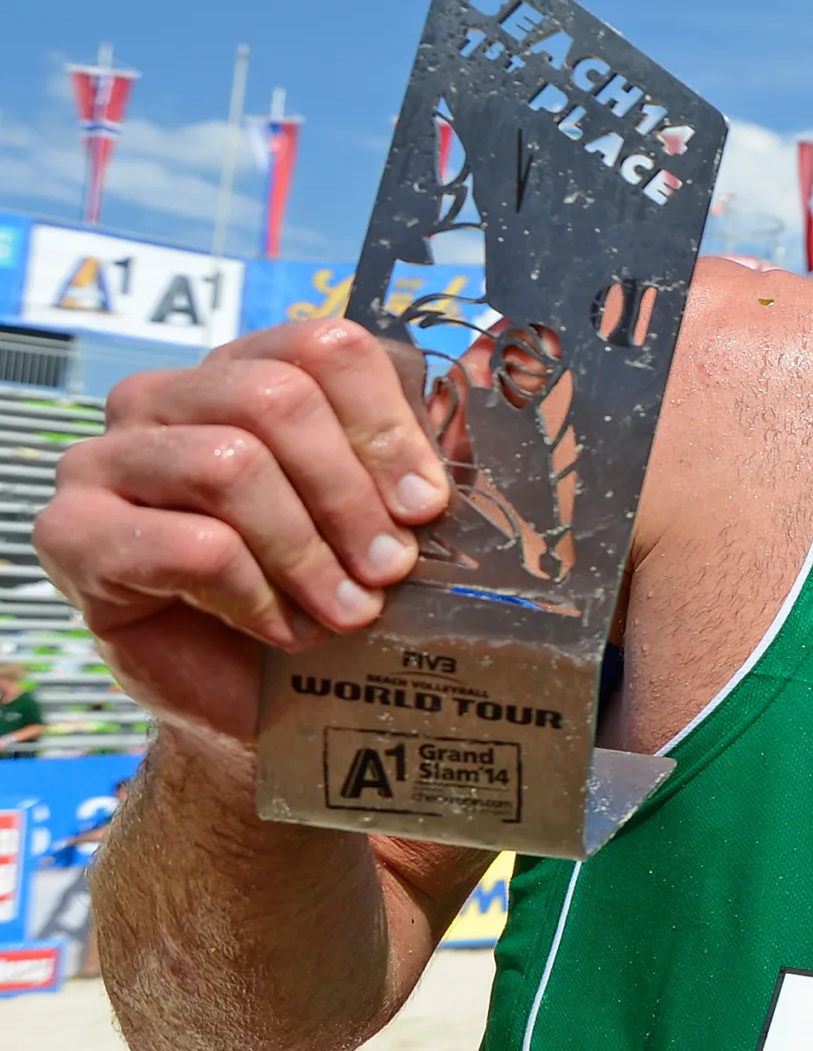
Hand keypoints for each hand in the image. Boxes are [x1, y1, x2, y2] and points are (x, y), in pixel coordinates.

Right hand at [33, 320, 449, 747]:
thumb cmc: (327, 596)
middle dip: (350, 495)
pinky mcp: (74, 534)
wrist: (260, 703)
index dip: (387, 427)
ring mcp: (106, 460)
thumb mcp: (392, 518)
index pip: (323, 347)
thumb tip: (500, 357)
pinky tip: (283, 631)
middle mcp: (166, 399)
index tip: (428, 507)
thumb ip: (434, 444)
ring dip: (308, 553)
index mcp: (246, 373)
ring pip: (230, 465)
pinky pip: (189, 545)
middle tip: (391, 570)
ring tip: (348, 613)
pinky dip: (257, 596)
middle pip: (276, 398)